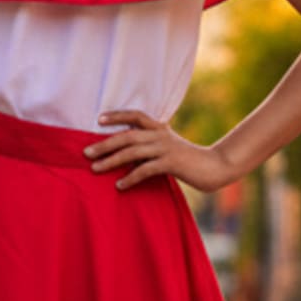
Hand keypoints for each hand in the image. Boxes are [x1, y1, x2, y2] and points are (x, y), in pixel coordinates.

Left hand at [83, 109, 239, 192]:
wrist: (215, 167)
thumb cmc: (188, 160)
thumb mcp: (168, 147)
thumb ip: (150, 146)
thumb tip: (126, 155)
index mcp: (160, 128)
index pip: (136, 116)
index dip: (117, 115)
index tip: (99, 119)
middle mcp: (161, 134)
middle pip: (127, 136)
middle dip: (104, 144)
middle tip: (86, 153)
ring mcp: (166, 148)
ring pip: (133, 152)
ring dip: (111, 160)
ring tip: (95, 169)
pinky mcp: (171, 163)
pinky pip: (145, 169)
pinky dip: (130, 177)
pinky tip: (119, 185)